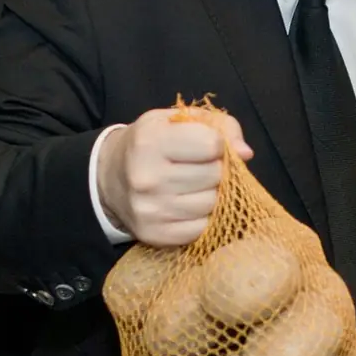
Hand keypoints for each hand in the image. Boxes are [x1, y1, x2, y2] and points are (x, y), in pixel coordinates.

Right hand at [98, 108, 252, 245]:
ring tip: (191, 186)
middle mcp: (147, 177)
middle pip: (214, 175)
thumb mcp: (177, 120)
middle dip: (214, 170)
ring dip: (210, 194)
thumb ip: (219, 126)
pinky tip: (185, 205)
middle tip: (197, 167)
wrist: (109, 177)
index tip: (205, 146)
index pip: (212, 144)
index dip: (217, 145)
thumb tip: (245, 153)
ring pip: (211, 203)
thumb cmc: (152, 143)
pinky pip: (201, 228)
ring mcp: (149, 209)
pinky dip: (200, 217)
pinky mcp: (154, 234)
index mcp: (151, 140)